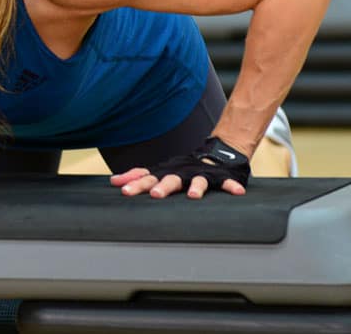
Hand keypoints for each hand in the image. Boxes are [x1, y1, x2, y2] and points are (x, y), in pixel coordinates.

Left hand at [110, 137, 249, 199]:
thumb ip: (137, 177)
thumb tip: (112, 181)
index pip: (147, 178)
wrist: (216, 154)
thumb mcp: (159, 171)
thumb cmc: (182, 168)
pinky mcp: (219, 178)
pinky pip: (226, 183)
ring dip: (196, 188)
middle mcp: (182, 173)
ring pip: (197, 182)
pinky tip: (237, 192)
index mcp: (166, 173)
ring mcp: (201, 175)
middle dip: (162, 187)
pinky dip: (232, 187)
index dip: (135, 183)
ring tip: (193, 196)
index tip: (122, 190)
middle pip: (170, 180)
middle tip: (155, 194)